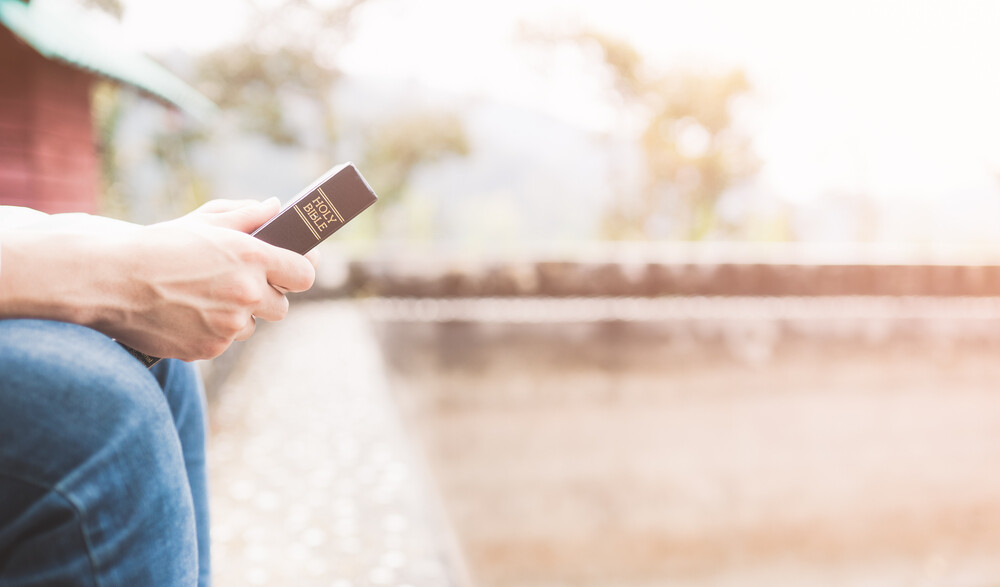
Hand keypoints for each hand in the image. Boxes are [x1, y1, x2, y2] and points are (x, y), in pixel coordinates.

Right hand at [99, 198, 316, 359]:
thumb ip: (247, 215)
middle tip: (244, 284)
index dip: (301, 271)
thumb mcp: (205, 220)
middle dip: (266, 296)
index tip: (294, 268)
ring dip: (237, 315)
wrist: (109, 279)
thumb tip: (275, 208)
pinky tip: (187, 312)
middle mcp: (247, 293)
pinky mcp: (208, 348)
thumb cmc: (159, 244)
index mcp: (251, 256)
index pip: (305, 273)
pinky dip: (211, 331)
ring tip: (204, 297)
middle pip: (282, 307)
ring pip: (250, 326)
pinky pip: (223, 341)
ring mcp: (228, 325)